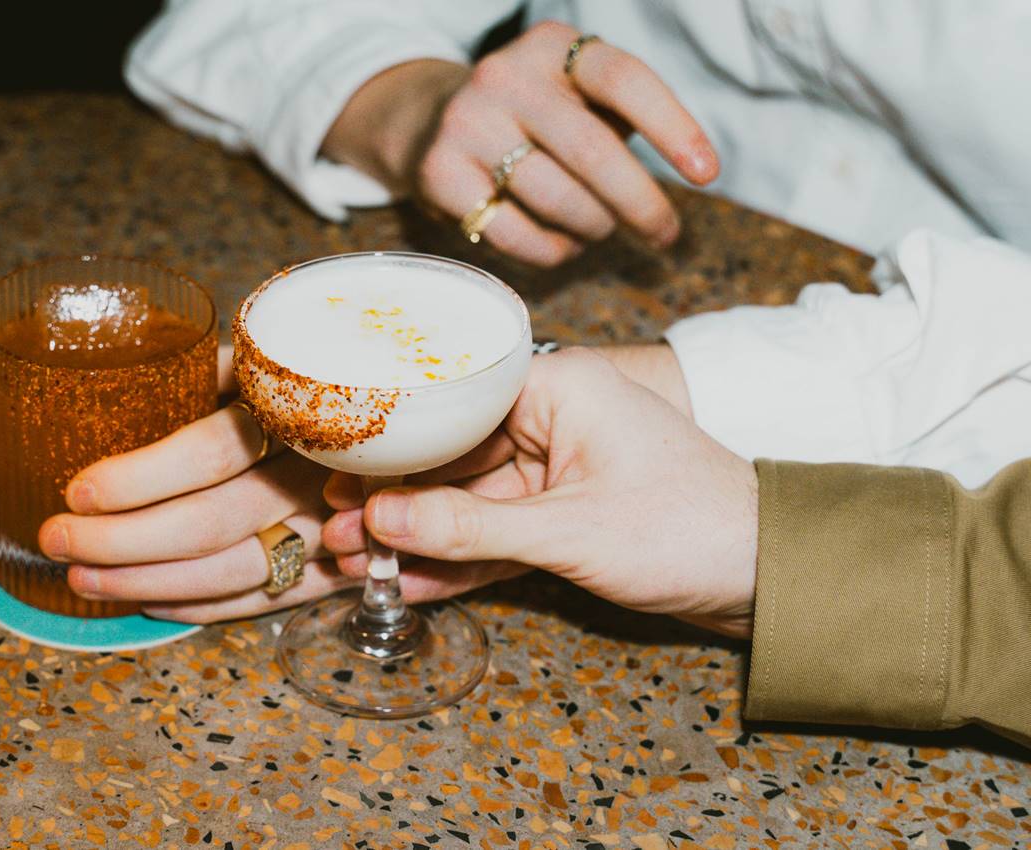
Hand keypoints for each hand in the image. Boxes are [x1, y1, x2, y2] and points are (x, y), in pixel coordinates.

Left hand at [38, 345, 355, 622]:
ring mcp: (336, 526)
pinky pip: (268, 601)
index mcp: (296, 407)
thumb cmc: (318, 378)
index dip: (138, 478)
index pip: (208, 453)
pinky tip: (147, 603)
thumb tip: (110, 392)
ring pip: (235, 571)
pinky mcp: (343, 567)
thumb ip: (209, 373)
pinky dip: (203, 608)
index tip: (77, 490)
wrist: (410, 410)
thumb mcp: (268, 356)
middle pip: (212, 522)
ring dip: (148, 582)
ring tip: (82, 578)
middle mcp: (319, 471)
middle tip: (57, 538)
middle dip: (121, 540)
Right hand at [322, 346, 757, 637]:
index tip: (338, 473)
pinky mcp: (564, 515)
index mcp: (558, 386)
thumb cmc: (690, 528)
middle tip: (334, 532)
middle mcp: (552, 417)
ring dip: (416, 535)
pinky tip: (409, 582)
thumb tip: (382, 518)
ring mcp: (556, 468)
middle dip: (393, 500)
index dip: (389, 442)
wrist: (771, 577)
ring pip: (467, 501)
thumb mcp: (569, 530)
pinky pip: (496, 534)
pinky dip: (458, 559)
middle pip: (450, 455)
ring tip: (353, 562)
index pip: (451, 400)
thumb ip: (471, 526)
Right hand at [323, 21, 718, 266]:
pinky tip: (562, 245)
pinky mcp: (440, 173)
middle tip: (664, 235)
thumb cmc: (530, 117)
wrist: (428, 122)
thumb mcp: (574, 96)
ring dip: (594, 228)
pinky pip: (515, 233)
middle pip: (593, 150)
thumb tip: (687, 173)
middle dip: (640, 203)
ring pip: (557, 199)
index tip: (707, 174)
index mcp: (553, 46)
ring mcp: (467, 124)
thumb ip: (620, 121)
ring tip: (601, 231)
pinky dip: (552, 251)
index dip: (673, 127)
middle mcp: (506, 76)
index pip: (625, 80)